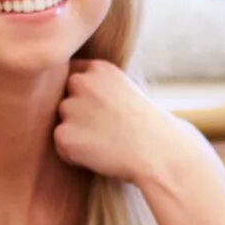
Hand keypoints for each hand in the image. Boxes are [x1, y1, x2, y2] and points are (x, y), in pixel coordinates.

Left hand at [51, 58, 204, 192]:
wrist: (163, 153)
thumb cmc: (154, 129)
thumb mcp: (129, 92)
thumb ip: (102, 89)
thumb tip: (81, 99)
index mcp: (98, 68)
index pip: (75, 79)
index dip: (87, 100)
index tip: (107, 114)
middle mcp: (81, 82)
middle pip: (65, 100)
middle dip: (79, 116)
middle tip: (109, 131)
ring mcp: (70, 107)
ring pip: (62, 123)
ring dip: (77, 135)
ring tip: (108, 143)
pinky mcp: (64, 134)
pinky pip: (61, 146)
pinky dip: (75, 155)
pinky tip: (101, 156)